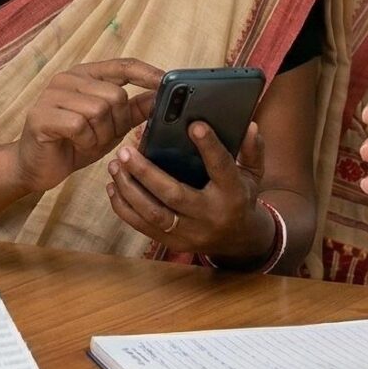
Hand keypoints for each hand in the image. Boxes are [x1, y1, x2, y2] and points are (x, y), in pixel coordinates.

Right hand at [11, 59, 161, 193]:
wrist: (37, 167)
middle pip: (115, 95)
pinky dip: (85, 140)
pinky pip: (79, 125)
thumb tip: (160, 96)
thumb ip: (133, 110)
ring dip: (100, 134)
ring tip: (88, 141)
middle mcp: (68, 78)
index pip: (123, 65)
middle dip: (117, 123)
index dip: (147, 73)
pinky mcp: (41, 115)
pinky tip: (76, 144)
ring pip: (99, 110)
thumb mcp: (111, 127)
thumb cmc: (74, 143)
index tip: (167, 82)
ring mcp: (52, 94)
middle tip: (104, 136)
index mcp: (86, 75)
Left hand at [106, 121, 274, 262]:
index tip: (194, 125)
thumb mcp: (253, 174)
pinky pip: (143, 227)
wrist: (239, 241)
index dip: (209, 147)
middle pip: (174, 195)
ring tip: (115, 165)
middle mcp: (210, 215)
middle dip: (146, 173)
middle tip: (126, 151)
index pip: (221, 168)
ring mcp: (190, 233)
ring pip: (153, 214)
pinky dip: (125, 208)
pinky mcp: (173, 243)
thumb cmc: (241, 198)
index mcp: (232, 194)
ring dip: (130, 189)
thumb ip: (252, 150)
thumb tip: (250, 126)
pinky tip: (114, 187)